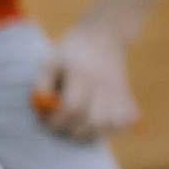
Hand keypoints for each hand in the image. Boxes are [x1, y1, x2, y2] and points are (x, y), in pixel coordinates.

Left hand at [33, 24, 141, 140]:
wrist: (104, 36)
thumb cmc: (71, 52)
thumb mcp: (50, 61)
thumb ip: (41, 85)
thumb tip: (41, 109)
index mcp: (82, 73)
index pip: (72, 107)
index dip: (56, 120)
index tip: (46, 120)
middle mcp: (104, 83)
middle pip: (96, 121)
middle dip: (74, 131)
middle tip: (62, 126)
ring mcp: (119, 90)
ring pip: (113, 125)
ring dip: (93, 133)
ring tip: (79, 127)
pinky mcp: (128, 96)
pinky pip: (126, 121)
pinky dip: (112, 128)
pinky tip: (98, 122)